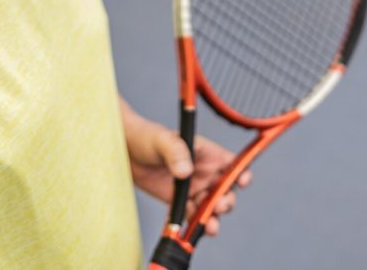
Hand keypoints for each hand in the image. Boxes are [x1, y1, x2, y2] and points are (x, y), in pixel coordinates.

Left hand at [121, 98, 251, 235]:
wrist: (123, 150)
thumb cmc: (145, 136)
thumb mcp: (162, 140)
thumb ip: (175, 152)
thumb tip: (186, 171)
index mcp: (206, 153)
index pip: (232, 163)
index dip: (242, 172)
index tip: (242, 182)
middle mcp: (203, 172)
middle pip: (226, 190)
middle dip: (226, 201)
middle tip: (218, 206)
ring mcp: (192, 188)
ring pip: (211, 207)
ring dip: (213, 218)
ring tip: (211, 226)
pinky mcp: (179, 200)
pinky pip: (191, 216)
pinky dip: (193, 224)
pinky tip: (189, 230)